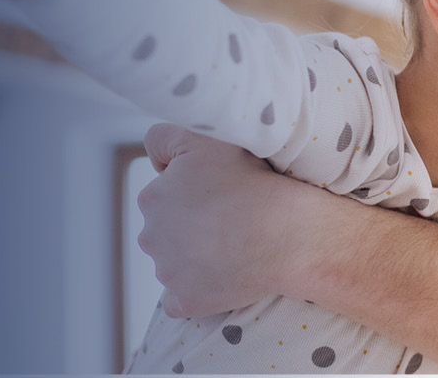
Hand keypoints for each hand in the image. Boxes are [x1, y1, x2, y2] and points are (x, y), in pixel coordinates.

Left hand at [137, 123, 329, 317]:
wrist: (286, 233)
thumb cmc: (252, 182)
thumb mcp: (205, 137)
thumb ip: (163, 137)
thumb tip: (155, 162)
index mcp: (152, 197)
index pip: (162, 193)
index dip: (191, 190)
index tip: (219, 192)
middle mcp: (151, 236)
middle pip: (166, 229)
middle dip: (189, 224)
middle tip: (229, 218)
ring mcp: (168, 272)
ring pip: (173, 262)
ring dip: (194, 256)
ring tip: (233, 246)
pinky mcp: (185, 300)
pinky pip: (178, 300)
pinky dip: (192, 292)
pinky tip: (215, 279)